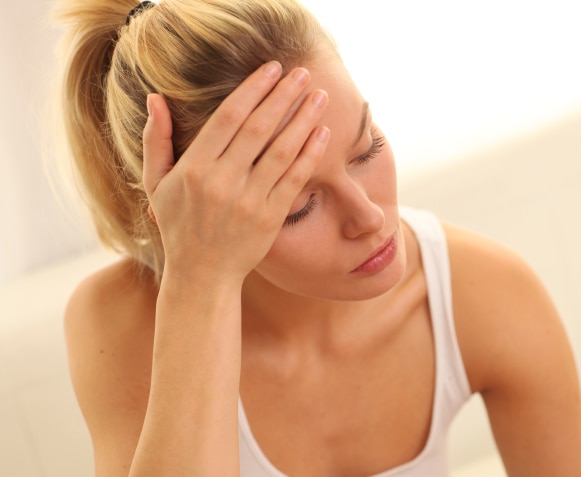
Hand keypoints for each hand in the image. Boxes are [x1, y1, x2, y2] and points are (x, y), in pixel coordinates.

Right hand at [142, 61, 328, 283]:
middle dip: (283, 97)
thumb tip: (155, 97)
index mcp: (194, 169)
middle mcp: (221, 183)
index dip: (252, 90)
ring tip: (320, 96)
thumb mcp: (157, 183)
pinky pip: (293, 180)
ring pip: (281, 152)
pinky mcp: (270, 218)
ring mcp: (248, 202)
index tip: (271, 68)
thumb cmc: (179, 224)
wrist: (202, 275)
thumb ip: (156, 139)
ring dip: (303, 121)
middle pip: (258, 129)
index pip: (228, 118)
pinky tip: (321, 133)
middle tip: (303, 73)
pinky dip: (309, 155)